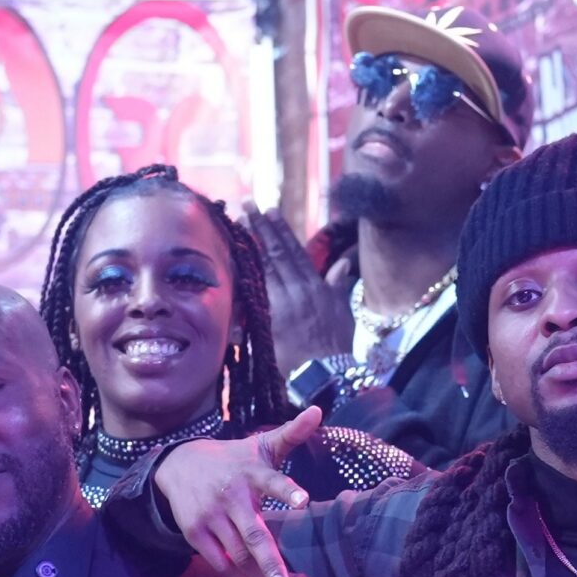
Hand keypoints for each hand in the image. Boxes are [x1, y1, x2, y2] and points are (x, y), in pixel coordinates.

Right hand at [153, 406, 320, 576]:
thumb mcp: (260, 445)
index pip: (272, 480)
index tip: (304, 500)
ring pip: (238, 555)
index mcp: (252, 472)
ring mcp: (210, 516)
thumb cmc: (233, 459)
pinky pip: (220, 562)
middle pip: (253, 536)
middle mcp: (231, 495)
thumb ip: (291, 433)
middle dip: (271, 566)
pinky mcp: (195, 532)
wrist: (177, 464)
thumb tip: (318, 411)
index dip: (287, 490)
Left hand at [245, 207, 349, 365]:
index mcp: (315, 285)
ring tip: (239, 224)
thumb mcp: (342, 309)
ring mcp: (283, 305)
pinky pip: (254, 294)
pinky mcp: (270, 321)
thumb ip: (337, 283)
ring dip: (250, 246)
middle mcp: (298, 290)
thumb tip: (342, 263)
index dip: (280, 230)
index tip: (269, 211)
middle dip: (260, 228)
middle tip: (246, 205)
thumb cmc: (338, 344)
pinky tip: (233, 261)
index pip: (294, 251)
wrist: (330, 372)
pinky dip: (244, 276)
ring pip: (264, 268)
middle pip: (276, 254)